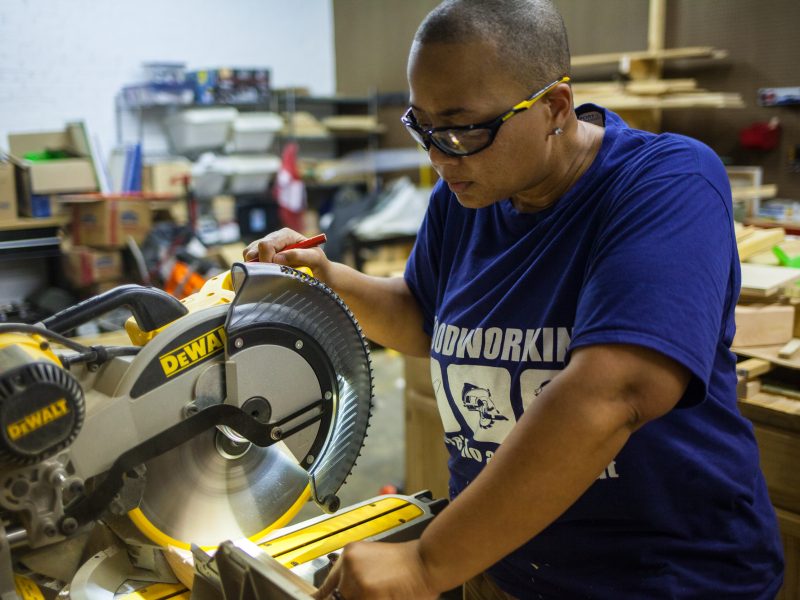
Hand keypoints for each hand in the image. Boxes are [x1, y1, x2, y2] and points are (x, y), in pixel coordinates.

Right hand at [243, 228, 331, 280]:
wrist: (319, 273)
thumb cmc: (319, 264)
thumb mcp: (316, 259)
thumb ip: (300, 256)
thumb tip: (278, 258)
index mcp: (285, 235)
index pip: (266, 244)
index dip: (267, 260)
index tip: (276, 271)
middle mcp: (274, 239)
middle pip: (253, 249)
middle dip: (260, 264)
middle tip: (274, 275)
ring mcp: (266, 248)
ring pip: (248, 255)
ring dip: (256, 267)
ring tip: (272, 274)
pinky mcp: (261, 257)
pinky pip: (249, 262)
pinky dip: (254, 270)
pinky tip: (267, 275)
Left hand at [314, 540, 439, 599]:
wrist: (428, 560)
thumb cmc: (409, 563)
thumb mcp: (375, 562)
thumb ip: (355, 577)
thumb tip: (335, 596)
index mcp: (349, 555)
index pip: (325, 587)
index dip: (325, 598)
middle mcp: (348, 565)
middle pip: (338, 597)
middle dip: (354, 598)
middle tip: (374, 592)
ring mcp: (356, 579)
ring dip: (366, 598)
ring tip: (384, 592)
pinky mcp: (368, 593)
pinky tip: (388, 595)